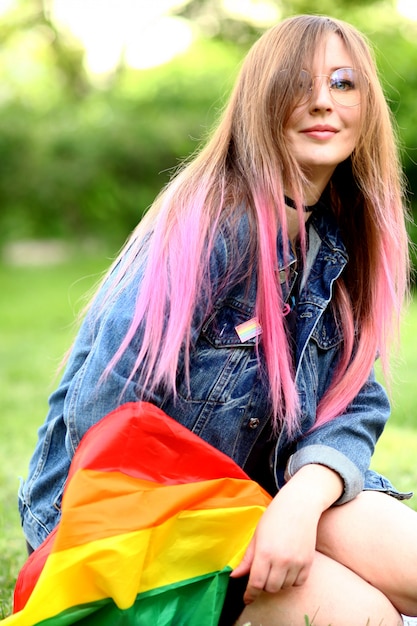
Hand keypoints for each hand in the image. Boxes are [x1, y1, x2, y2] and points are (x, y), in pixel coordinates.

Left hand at [230, 463, 343, 604]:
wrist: (299, 505)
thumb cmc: (274, 517)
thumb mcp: (257, 535)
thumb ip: (247, 558)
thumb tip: (234, 576)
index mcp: (264, 552)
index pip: (256, 583)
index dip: (250, 594)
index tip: (247, 598)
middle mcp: (281, 560)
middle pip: (270, 588)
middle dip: (263, 585)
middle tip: (262, 574)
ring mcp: (296, 562)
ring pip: (284, 587)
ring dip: (277, 582)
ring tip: (275, 567)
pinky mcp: (308, 562)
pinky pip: (298, 583)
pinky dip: (291, 580)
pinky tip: (287, 569)